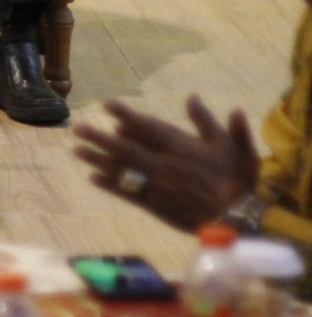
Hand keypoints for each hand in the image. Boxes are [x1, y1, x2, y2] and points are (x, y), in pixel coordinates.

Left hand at [73, 96, 259, 231]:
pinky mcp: (156, 206)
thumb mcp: (233, 146)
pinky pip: (128, 193)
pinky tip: (93, 178)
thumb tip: (192, 96)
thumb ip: (209, 121)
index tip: (107, 105)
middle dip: (99, 138)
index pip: (147, 127)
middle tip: (76, 129)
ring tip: (76, 150)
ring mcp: (157, 186)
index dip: (126, 115)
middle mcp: (164, 164)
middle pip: (125, 148)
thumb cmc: (239, 180)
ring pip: (121, 170)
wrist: (240, 220)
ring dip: (97, 159)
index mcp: (181, 147)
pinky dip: (110, 185)